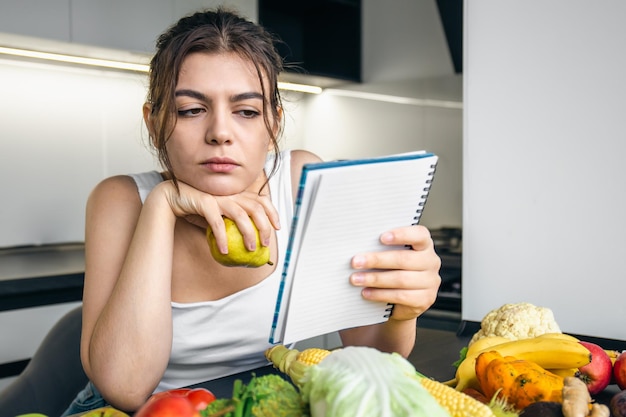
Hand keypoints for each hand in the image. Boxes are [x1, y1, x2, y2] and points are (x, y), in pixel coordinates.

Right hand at [156, 180, 279, 252]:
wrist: (173, 198)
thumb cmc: (198, 208)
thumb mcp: (219, 215)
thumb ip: (232, 224)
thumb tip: (246, 244)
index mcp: (237, 194)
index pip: (261, 200)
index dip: (272, 212)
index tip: (278, 227)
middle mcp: (231, 194)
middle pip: (256, 208)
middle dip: (264, 226)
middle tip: (266, 243)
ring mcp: (219, 197)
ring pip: (241, 215)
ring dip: (248, 233)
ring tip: (251, 249)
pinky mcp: (206, 203)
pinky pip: (217, 223)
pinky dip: (222, 238)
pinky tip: (224, 251)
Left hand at [349, 225, 441, 320]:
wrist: (401, 301)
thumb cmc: (393, 270)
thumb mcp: (391, 256)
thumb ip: (383, 248)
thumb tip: (360, 247)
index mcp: (424, 245)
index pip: (419, 235)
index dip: (402, 235)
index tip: (381, 237)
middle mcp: (431, 262)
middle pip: (404, 259)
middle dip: (377, 260)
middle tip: (356, 262)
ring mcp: (430, 282)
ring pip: (400, 279)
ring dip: (375, 279)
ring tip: (357, 279)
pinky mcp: (425, 299)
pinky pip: (400, 296)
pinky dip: (380, 294)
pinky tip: (367, 292)